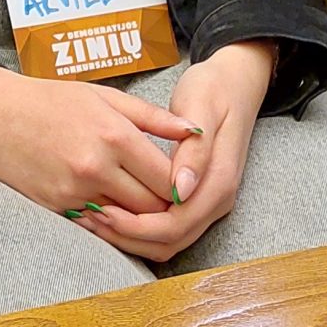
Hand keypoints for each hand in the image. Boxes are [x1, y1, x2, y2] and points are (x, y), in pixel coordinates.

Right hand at [0, 62, 201, 222]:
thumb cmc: (50, 99)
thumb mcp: (104, 95)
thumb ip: (153, 117)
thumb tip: (195, 131)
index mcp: (114, 135)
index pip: (168, 177)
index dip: (182, 183)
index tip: (185, 181)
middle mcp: (96, 168)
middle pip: (152, 206)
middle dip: (165, 205)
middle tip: (171, 199)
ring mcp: (74, 192)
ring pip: (126, 221)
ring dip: (139, 217)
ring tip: (145, 206)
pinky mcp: (56, 208)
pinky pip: (97, 227)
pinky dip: (110, 222)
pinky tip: (113, 210)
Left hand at [71, 41, 276, 263]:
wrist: (236, 84)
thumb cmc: (213, 89)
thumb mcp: (201, 106)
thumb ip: (194, 150)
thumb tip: (180, 190)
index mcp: (219, 179)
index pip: (177, 223)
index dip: (138, 225)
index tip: (103, 210)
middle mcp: (216, 199)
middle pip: (170, 241)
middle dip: (129, 236)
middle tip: (90, 217)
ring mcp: (208, 203)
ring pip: (168, 242)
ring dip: (130, 238)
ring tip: (94, 218)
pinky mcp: (196, 201)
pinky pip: (167, 230)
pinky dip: (138, 230)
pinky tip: (110, 214)